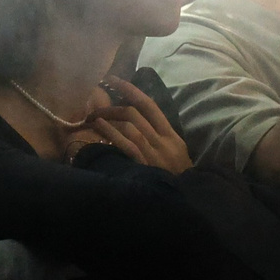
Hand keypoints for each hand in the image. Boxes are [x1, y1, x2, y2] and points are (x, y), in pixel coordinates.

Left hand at [67, 77, 193, 173]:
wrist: (187, 200)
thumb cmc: (178, 178)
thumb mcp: (175, 154)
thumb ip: (160, 138)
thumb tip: (138, 123)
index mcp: (171, 135)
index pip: (150, 105)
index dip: (130, 90)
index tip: (113, 80)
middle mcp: (162, 140)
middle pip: (134, 113)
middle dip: (112, 105)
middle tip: (95, 105)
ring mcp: (153, 152)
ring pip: (129, 125)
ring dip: (108, 117)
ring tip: (92, 116)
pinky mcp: (144, 165)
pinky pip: (126, 144)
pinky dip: (111, 132)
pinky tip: (99, 126)